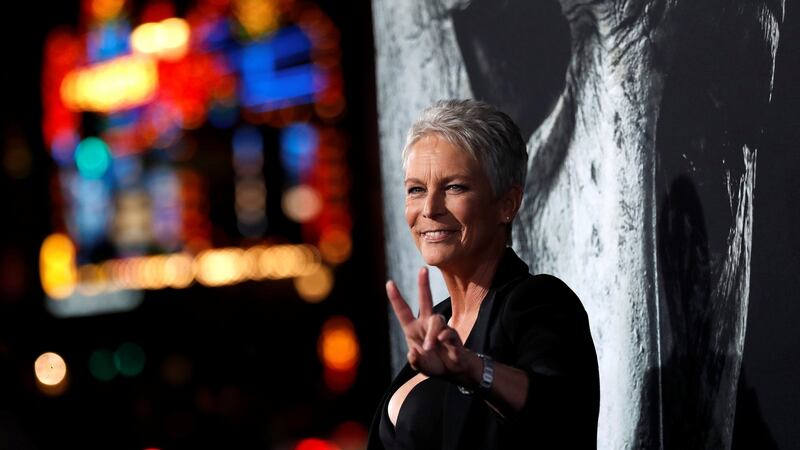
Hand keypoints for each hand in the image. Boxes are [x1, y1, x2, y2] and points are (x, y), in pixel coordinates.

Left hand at [386, 268, 479, 385]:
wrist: (453, 371)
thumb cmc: (433, 364)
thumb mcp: (419, 366)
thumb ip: (414, 361)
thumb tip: (412, 353)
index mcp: (413, 329)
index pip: (403, 311)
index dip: (396, 298)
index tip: (389, 283)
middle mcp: (426, 324)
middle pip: (425, 300)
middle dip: (423, 284)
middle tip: (423, 269)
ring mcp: (441, 328)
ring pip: (436, 320)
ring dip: (432, 334)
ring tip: (429, 347)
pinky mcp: (453, 335)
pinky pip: (448, 332)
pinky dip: (444, 337)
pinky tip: (442, 341)